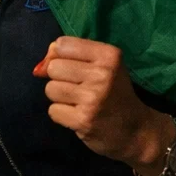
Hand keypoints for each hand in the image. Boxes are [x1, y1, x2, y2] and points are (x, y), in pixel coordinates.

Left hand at [36, 36, 167, 169]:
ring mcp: (92, 98)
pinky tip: (77, 115)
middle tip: (78, 88)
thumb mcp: (103, 67)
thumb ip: (72, 57)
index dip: (61, 56)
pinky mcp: (83, 120)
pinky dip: (62, 114)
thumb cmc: (115, 93)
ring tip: (78, 102)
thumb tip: (39, 68)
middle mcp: (102, 74)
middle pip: (53, 67)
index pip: (62, 44)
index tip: (74, 67)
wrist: (135, 131)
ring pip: (50, 89)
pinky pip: (53, 110)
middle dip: (60, 78)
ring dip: (60, 97)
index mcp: (109, 55)